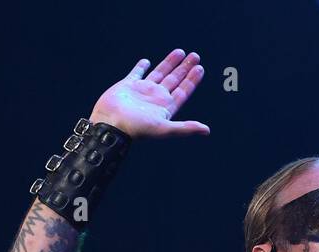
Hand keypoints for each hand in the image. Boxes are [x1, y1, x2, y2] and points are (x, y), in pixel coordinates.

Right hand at [89, 50, 209, 138]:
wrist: (112, 123)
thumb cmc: (137, 129)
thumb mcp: (164, 129)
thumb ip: (185, 128)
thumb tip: (207, 131)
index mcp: (166, 107)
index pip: (183, 91)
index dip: (192, 81)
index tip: (200, 69)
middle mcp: (156, 98)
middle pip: (174, 80)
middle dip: (185, 68)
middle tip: (195, 56)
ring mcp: (142, 91)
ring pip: (159, 73)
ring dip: (169, 63)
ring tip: (180, 52)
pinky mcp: (128, 85)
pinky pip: (137, 73)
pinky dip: (141, 67)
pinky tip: (147, 61)